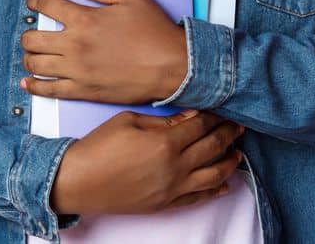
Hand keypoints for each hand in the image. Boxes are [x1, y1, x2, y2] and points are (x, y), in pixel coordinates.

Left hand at [20, 0, 188, 103]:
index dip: (35, 1)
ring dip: (30, 56)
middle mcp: (74, 45)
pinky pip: (47, 90)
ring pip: (34, 64)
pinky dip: (34, 86)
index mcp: (84, 19)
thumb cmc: (155, 30)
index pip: (45, 5)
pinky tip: (29, 81)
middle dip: (30, 32)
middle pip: (31, 38)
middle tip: (36, 31)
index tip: (35, 2)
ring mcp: (76, 70)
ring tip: (37, 52)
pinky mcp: (82, 90)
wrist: (173, 66)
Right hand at [51, 109, 243, 215]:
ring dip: (229, 163)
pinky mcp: (164, 204)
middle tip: (238, 127)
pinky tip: (225, 184)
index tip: (224, 110)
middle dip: (228, 135)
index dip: (215, 116)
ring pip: (213, 176)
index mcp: (165, 143)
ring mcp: (171, 188)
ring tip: (237, 153)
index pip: (201, 125)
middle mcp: (174, 167)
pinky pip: (197, 198)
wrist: (76, 182)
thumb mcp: (129, 121)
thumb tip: (190, 116)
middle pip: (212, 148)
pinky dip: (215, 190)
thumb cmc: (98, 147)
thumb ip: (163, 120)